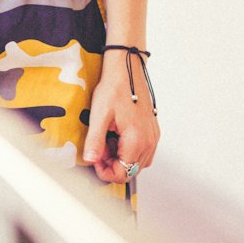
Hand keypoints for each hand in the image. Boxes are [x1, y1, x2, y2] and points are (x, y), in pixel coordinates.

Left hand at [83, 48, 159, 183]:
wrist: (127, 68)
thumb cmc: (115, 87)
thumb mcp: (99, 115)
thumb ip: (95, 141)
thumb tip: (91, 160)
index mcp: (137, 140)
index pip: (123, 174)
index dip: (105, 171)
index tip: (95, 159)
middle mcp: (149, 141)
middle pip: (131, 171)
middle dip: (112, 164)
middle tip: (99, 148)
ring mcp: (153, 136)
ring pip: (138, 162)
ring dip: (121, 158)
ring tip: (108, 140)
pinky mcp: (153, 130)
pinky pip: (143, 151)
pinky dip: (129, 150)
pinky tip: (118, 136)